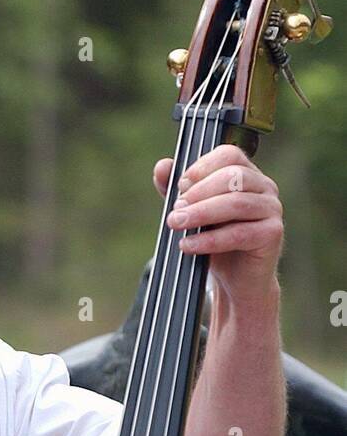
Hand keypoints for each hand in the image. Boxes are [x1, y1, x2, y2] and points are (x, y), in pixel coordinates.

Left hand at [154, 143, 282, 307]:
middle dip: (198, 193)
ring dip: (201, 213)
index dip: (202, 167)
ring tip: (176, 224)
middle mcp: (264, 187)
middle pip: (232, 177)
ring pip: (236, 204)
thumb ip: (177, 190)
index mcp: (247, 173)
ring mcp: (272, 209)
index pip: (228, 155)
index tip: (180, 186)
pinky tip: (189, 245)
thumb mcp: (192, 212)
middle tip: (175, 211)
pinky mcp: (273, 234)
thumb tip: (162, 166)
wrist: (236, 280)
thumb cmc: (216, 241)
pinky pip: (240, 233)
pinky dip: (210, 240)